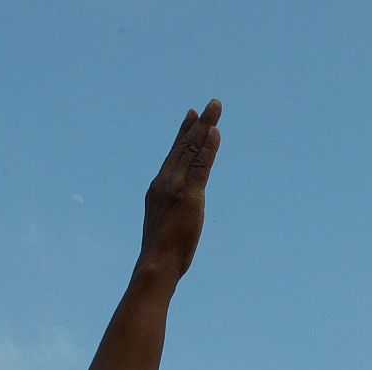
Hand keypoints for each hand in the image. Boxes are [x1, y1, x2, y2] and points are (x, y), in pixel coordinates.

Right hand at [138, 99, 222, 278]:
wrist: (156, 263)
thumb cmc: (162, 253)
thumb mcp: (165, 225)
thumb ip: (172, 212)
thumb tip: (179, 215)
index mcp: (158, 188)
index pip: (173, 155)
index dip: (183, 134)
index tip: (191, 116)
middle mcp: (164, 182)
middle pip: (183, 146)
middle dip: (198, 123)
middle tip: (211, 104)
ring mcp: (175, 187)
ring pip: (192, 150)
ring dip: (205, 127)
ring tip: (215, 107)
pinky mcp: (188, 195)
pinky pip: (200, 166)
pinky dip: (208, 148)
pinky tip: (215, 132)